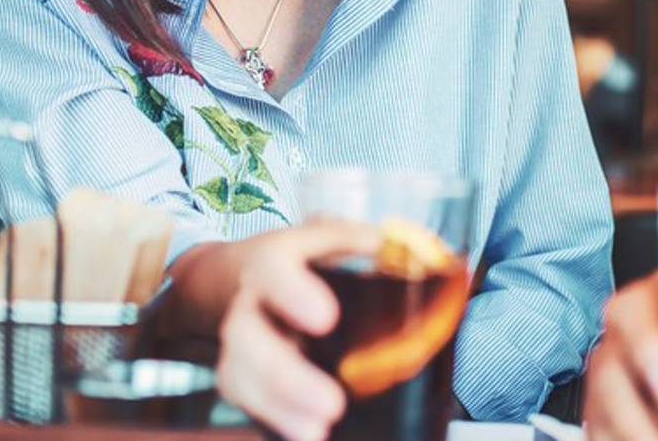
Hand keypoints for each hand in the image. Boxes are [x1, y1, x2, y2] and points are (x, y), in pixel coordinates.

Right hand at [216, 223, 374, 440]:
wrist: (243, 273)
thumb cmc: (301, 259)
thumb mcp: (330, 237)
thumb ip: (366, 242)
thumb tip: (418, 254)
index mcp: (274, 262)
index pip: (274, 273)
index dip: (295, 294)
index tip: (326, 318)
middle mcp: (249, 303)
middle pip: (247, 338)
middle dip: (286, 376)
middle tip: (331, 404)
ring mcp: (240, 342)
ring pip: (239, 376)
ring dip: (279, 408)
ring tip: (316, 432)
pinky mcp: (240, 372)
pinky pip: (244, 399)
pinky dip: (272, 420)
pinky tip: (303, 435)